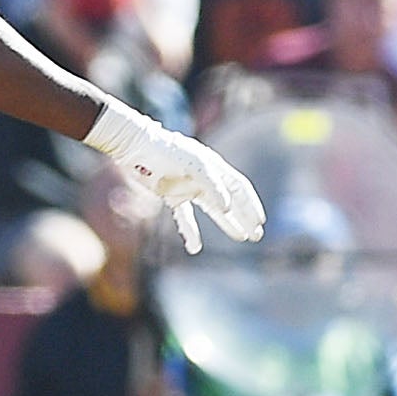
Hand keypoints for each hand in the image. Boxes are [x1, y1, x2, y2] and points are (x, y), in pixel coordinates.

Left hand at [90, 108, 265, 253]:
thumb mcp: (195, 165)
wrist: (136, 147)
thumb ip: (213, 185)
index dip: (250, 205)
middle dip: (244, 218)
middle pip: (229, 201)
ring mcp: (188, 188)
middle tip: (255, 236)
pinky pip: (184, 217)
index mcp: (214, 167)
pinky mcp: (170, 196)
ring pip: (212, 210)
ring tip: (240, 237)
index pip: (239, 188)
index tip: (260, 222)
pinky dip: (190, 231)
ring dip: (227, 224)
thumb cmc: (167, 151)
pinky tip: (195, 248)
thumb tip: (228, 208)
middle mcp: (204, 179)